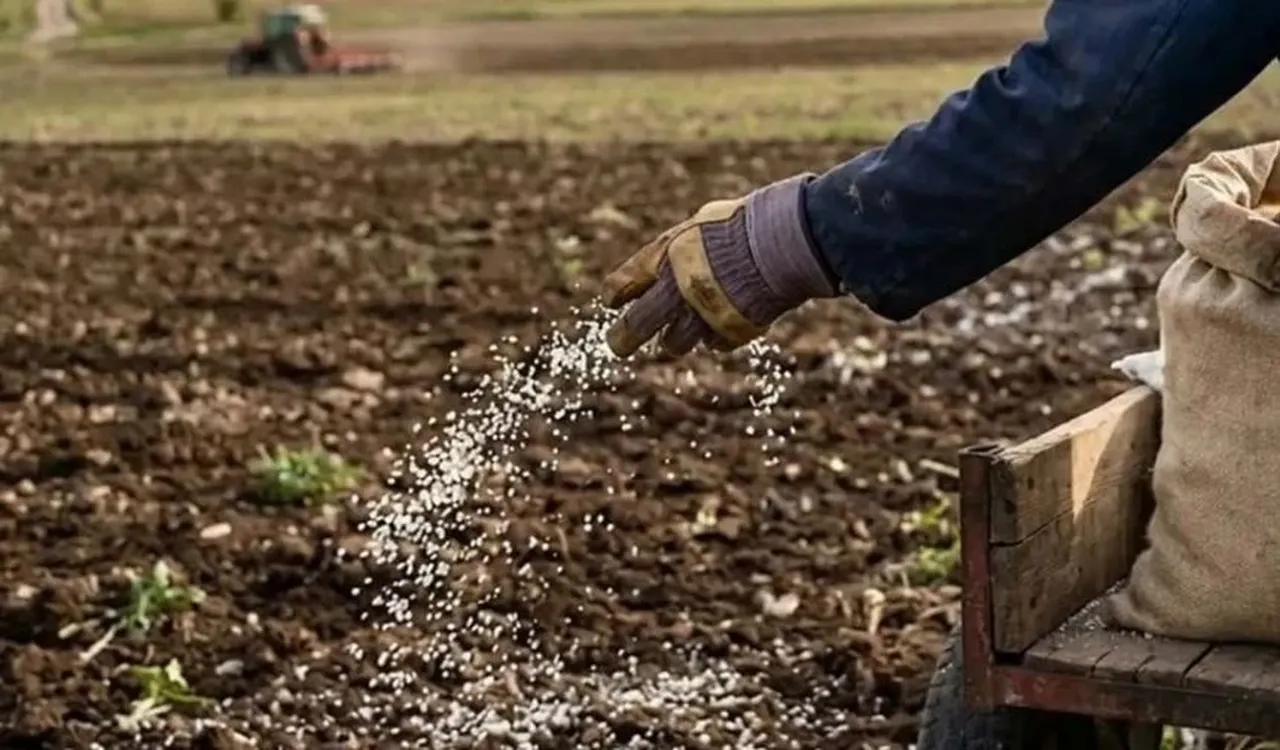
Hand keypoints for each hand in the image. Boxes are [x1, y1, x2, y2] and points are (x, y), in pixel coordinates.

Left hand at [601, 175, 837, 357]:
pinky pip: (713, 343)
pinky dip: (714, 335)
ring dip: (675, 339)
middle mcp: (676, 291)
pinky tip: (722, 321)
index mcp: (663, 258)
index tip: (613, 302)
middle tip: (617, 345)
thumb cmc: (742, 225)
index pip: (620, 285)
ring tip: (679, 332)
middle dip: (622, 339)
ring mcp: (702, 315)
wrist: (783, 241)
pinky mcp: (730, 332)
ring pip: (674, 344)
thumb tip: (660, 263)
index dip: (615, 295)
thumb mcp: (699, 225)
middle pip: (636, 326)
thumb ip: (676, 249)